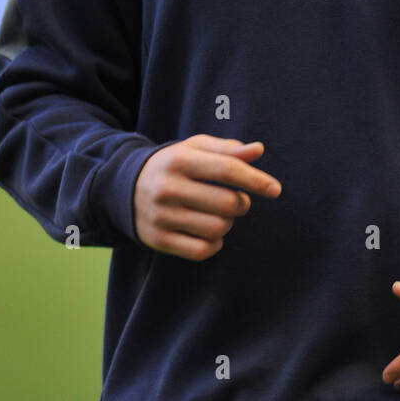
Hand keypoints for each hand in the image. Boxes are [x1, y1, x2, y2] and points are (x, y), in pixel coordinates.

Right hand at [133, 135, 280, 259]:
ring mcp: (161, 216)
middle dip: (241, 204)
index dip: (256, 180)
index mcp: (180, 160)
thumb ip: (227, 150)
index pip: (227, 170)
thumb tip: (258, 150)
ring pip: (218, 229)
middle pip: (228, 204)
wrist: (124, 188)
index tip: (275, 189)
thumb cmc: (173, 166)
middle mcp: (168, 188)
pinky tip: (208, 234)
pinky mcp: (158, 240)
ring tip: (217, 215)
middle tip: (235, 200)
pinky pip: (202, 251)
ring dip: (227, 224)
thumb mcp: (195, 149)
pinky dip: (214, 245)